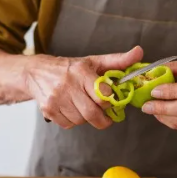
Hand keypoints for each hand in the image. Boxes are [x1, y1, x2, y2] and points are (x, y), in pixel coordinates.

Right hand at [23, 46, 143, 129]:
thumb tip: (139, 52)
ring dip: (86, 118)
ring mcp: (56, 99)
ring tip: (83, 107)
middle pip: (92, 113)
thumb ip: (118, 60)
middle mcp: (67, 85)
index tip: (110, 101)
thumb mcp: (93, 62)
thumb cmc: (70, 68)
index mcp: (81, 72)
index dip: (109, 101)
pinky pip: (68, 125)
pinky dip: (73, 121)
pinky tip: (70, 109)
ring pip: (81, 120)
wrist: (36, 72)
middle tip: (104, 116)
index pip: (103, 95)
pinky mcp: (48, 110)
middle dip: (102, 119)